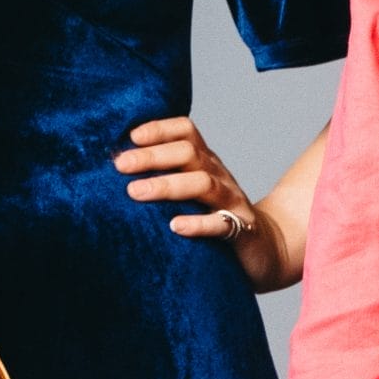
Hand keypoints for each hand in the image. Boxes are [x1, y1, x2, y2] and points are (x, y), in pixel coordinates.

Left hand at [116, 117, 280, 285]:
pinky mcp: (240, 230)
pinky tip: (175, 226)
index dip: (159, 129)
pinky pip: (220, 224)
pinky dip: (198, 224)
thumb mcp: (192, 191)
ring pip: (202, 183)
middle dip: (152, 156)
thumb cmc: (213, 217)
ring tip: (136, 192)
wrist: (264, 249)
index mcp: (205, 162)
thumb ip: (165, 176)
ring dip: (167, 185)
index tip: (130, 137)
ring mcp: (231, 201)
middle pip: (189, 153)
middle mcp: (218, 176)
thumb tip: (114, 168)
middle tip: (120, 165)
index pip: (186, 131)